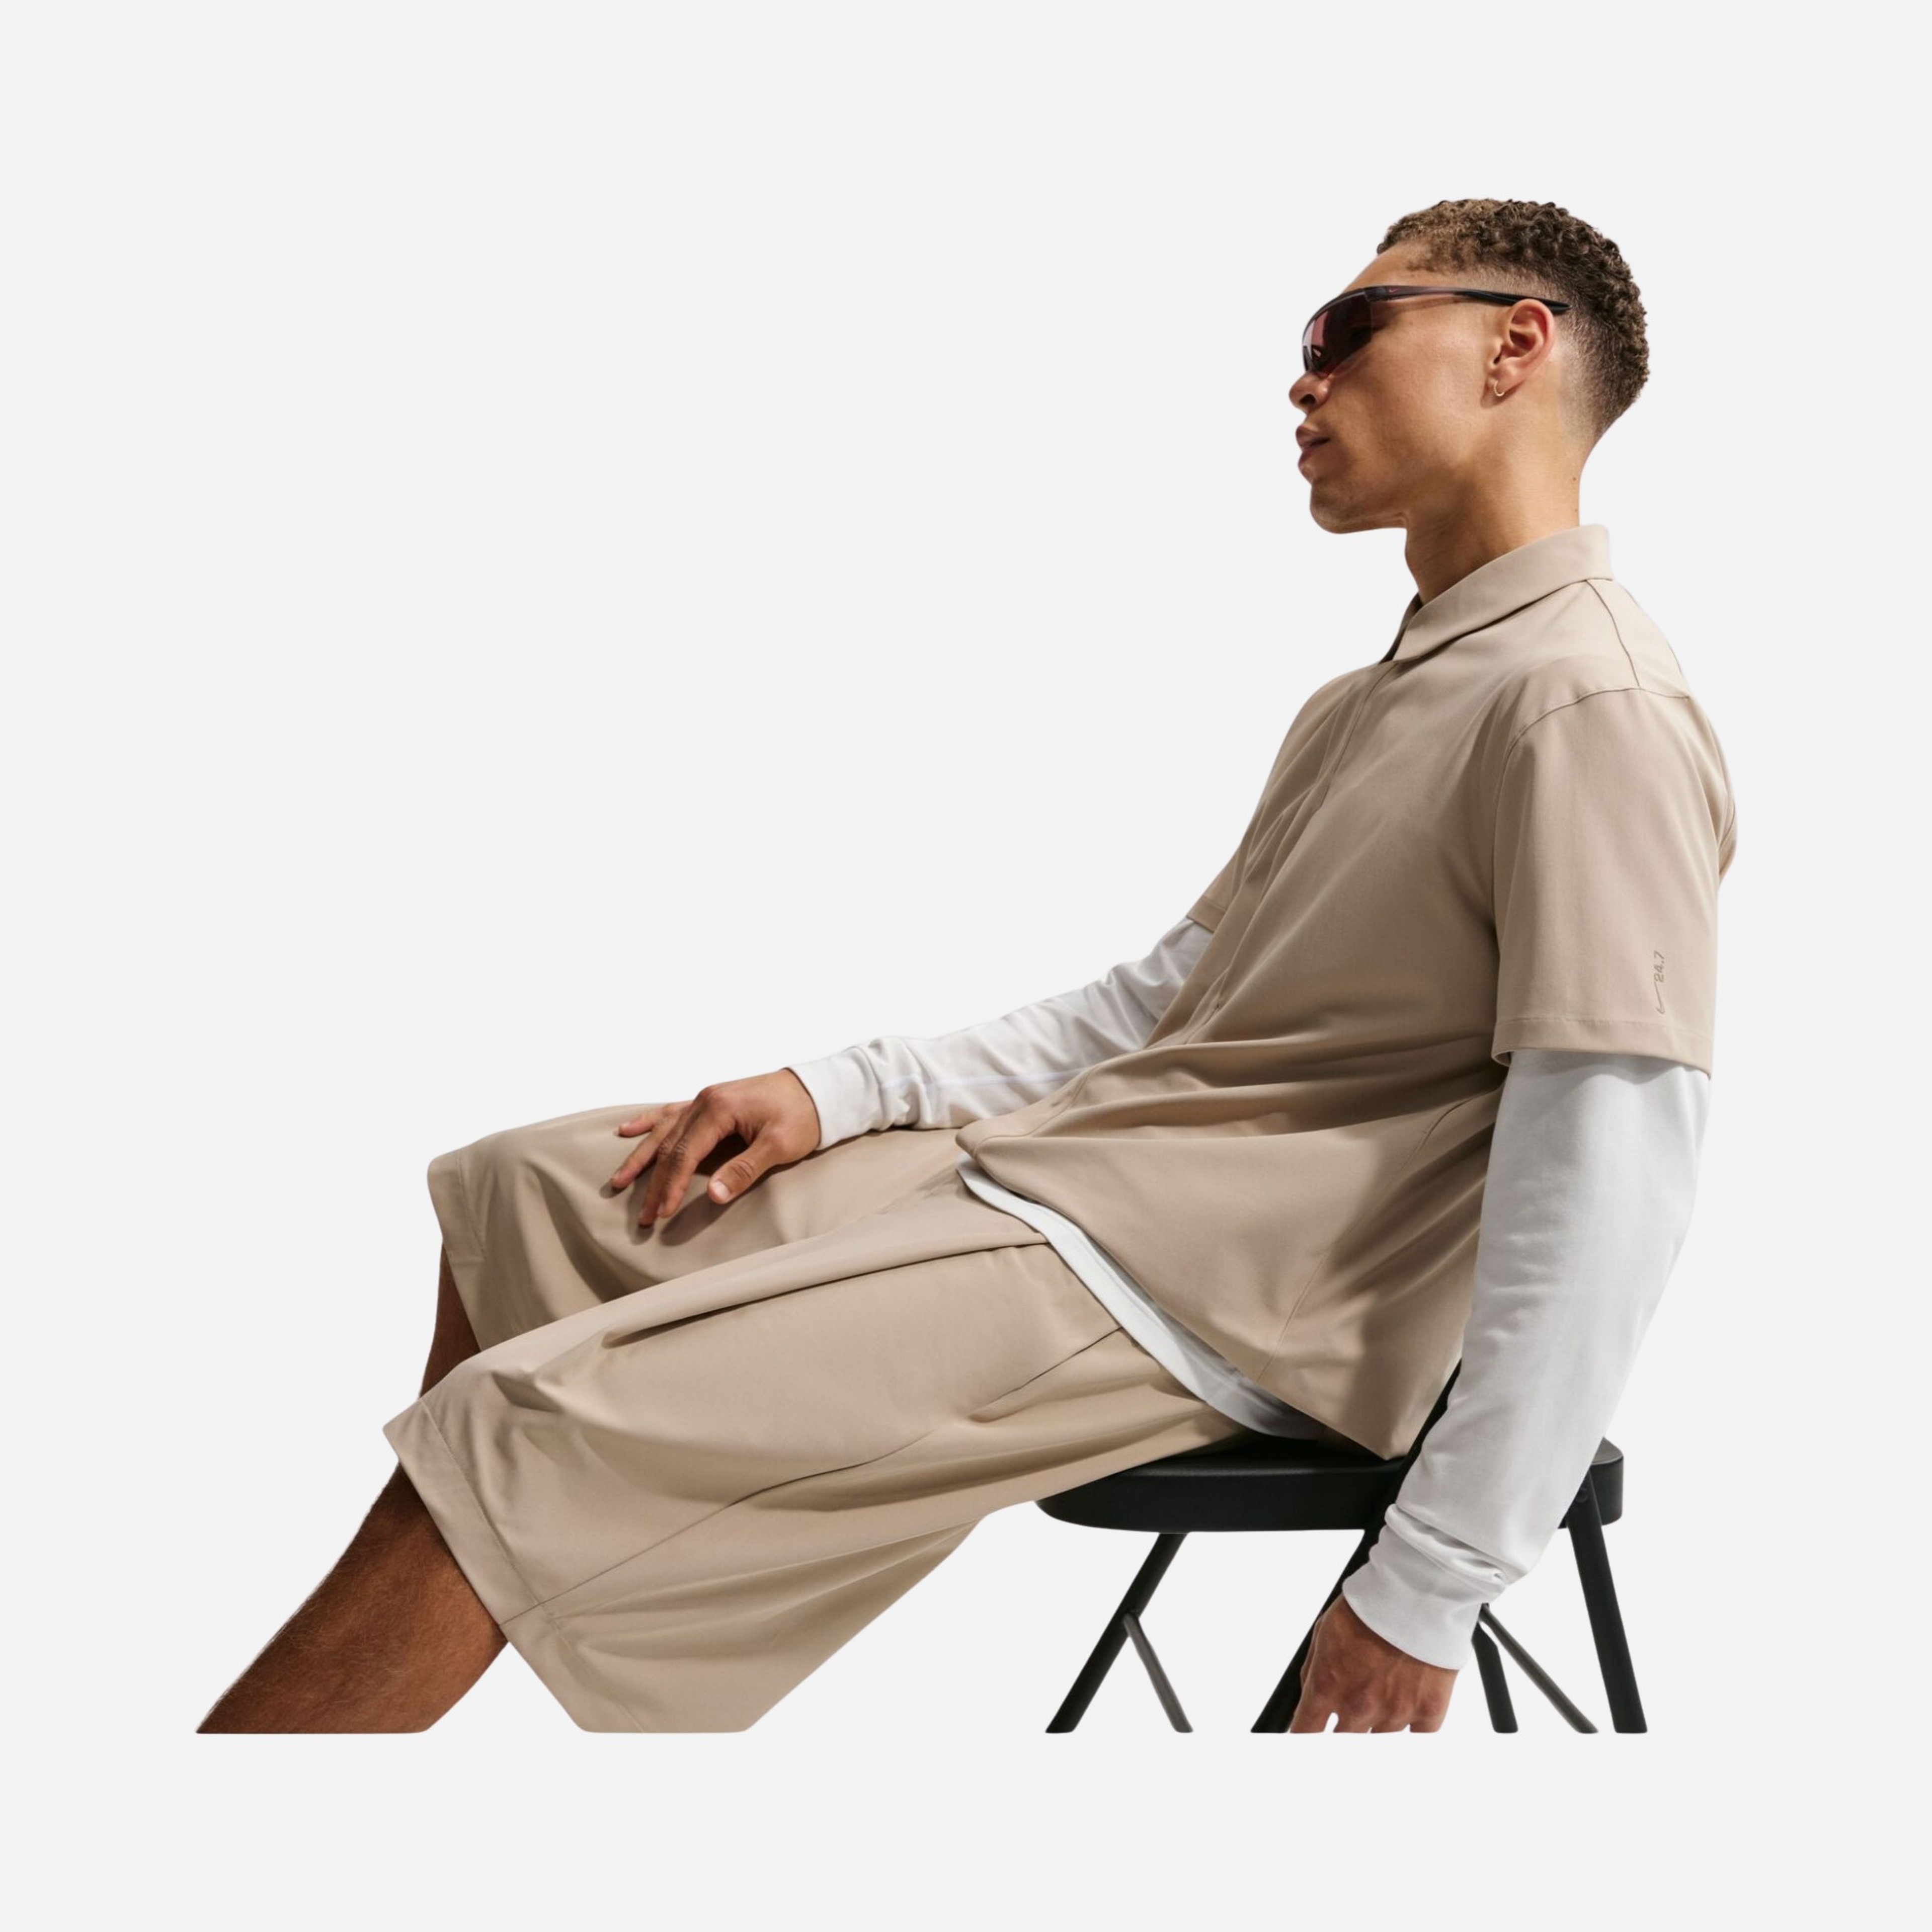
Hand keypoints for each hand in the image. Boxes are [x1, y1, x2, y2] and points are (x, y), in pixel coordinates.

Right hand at [609, 1070, 822, 1227]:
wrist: (819, 1088)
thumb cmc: (803, 1115)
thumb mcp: (779, 1146)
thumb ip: (744, 1170)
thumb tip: (712, 1195)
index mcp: (720, 1109)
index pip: (685, 1154)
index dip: (670, 1186)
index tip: (661, 1212)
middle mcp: (706, 1100)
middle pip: (670, 1146)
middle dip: (653, 1182)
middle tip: (642, 1214)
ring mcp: (706, 1098)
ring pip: (664, 1130)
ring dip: (642, 1156)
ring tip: (619, 1180)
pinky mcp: (711, 1100)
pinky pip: (671, 1113)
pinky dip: (649, 1123)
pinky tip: (627, 1129)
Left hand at [1287, 1591, 1457, 1732]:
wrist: (1416, 1592)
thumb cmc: (1370, 1606)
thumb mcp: (1324, 1631)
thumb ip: (1314, 1672)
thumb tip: (1309, 1698)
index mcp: (1328, 1685)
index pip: (1305, 1732)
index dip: (1303, 1738)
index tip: (1307, 1737)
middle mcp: (1359, 1706)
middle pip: (1342, 1742)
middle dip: (1343, 1727)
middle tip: (1354, 1704)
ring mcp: (1395, 1713)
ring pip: (1378, 1741)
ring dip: (1377, 1722)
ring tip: (1384, 1688)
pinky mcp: (1428, 1711)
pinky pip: (1416, 1739)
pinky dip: (1411, 1726)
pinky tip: (1407, 1703)